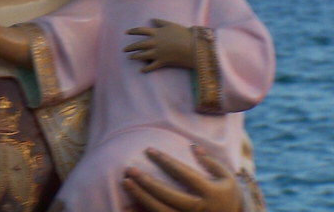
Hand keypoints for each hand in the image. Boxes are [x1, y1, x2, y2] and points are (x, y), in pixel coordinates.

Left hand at [123, 145, 241, 211]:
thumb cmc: (226, 195)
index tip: (149, 150)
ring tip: (126, 183)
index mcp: (210, 193)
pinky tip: (127, 205)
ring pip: (161, 211)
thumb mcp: (226, 178)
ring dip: (142, 198)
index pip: (185, 175)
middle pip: (169, 197)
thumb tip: (193, 147)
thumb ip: (211, 162)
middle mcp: (199, 209)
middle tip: (130, 169)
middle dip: (148, 183)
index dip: (167, 163)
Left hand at [125, 19, 194, 71]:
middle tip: (124, 49)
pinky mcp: (163, 62)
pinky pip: (152, 66)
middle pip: (139, 44)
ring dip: (135, 57)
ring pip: (142, 55)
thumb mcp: (171, 25)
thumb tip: (152, 20)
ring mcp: (158, 53)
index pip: (140, 30)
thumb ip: (160, 22)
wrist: (194, 47)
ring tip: (130, 58)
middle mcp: (155, 43)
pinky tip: (141, 70)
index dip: (132, 31)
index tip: (126, 32)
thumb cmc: (184, 34)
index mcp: (156, 33)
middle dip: (130, 47)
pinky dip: (146, 68)